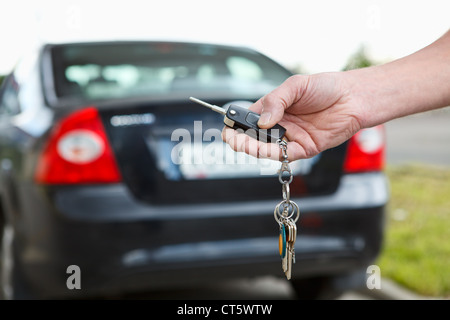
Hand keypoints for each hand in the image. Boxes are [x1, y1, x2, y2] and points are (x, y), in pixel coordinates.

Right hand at [222, 73, 364, 160]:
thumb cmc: (325, 87)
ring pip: (266, 149)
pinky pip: (285, 155)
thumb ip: (276, 102)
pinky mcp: (304, 149)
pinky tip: (263, 149)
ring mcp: (290, 138)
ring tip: (244, 144)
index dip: (236, 124)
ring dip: (253, 148)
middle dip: (240, 139)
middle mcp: (279, 125)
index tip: (228, 127)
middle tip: (233, 139)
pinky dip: (272, 153)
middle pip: (253, 137)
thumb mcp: (296, 86)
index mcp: (273, 109)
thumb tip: (261, 123)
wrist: (353, 97)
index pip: (248, 119)